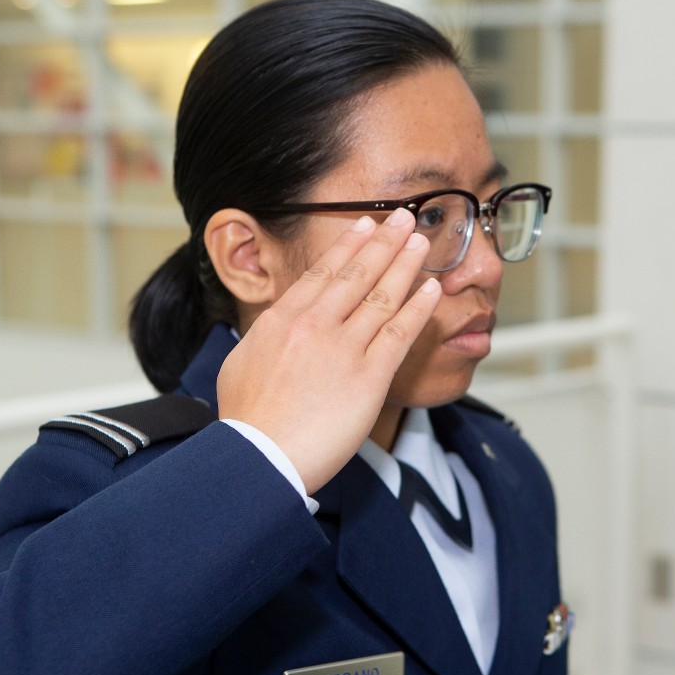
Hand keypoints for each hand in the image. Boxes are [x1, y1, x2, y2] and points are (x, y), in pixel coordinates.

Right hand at [216, 209, 440, 493]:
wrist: (260, 457)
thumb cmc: (247, 421)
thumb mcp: (241, 364)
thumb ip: (265, 337)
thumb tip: (276, 324)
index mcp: (282, 320)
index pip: (322, 274)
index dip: (348, 247)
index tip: (365, 227)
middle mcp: (315, 326)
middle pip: (357, 275)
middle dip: (384, 243)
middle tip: (404, 217)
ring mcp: (344, 349)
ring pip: (382, 296)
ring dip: (405, 265)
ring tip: (421, 242)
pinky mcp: (369, 376)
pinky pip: (400, 333)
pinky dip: (419, 307)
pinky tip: (432, 289)